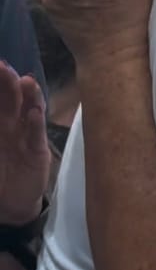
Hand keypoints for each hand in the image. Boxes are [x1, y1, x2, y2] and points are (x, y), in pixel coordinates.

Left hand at [0, 64, 49, 225]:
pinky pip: (36, 134)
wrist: (10, 203)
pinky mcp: (38, 150)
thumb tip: (21, 113)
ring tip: (26, 82)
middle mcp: (10, 122)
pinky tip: (34, 113)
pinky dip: (35, 124)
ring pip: (27, 110)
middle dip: (7, 82)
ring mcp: (25, 133)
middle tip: (3, 66)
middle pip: (10, 97)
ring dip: (28, 96)